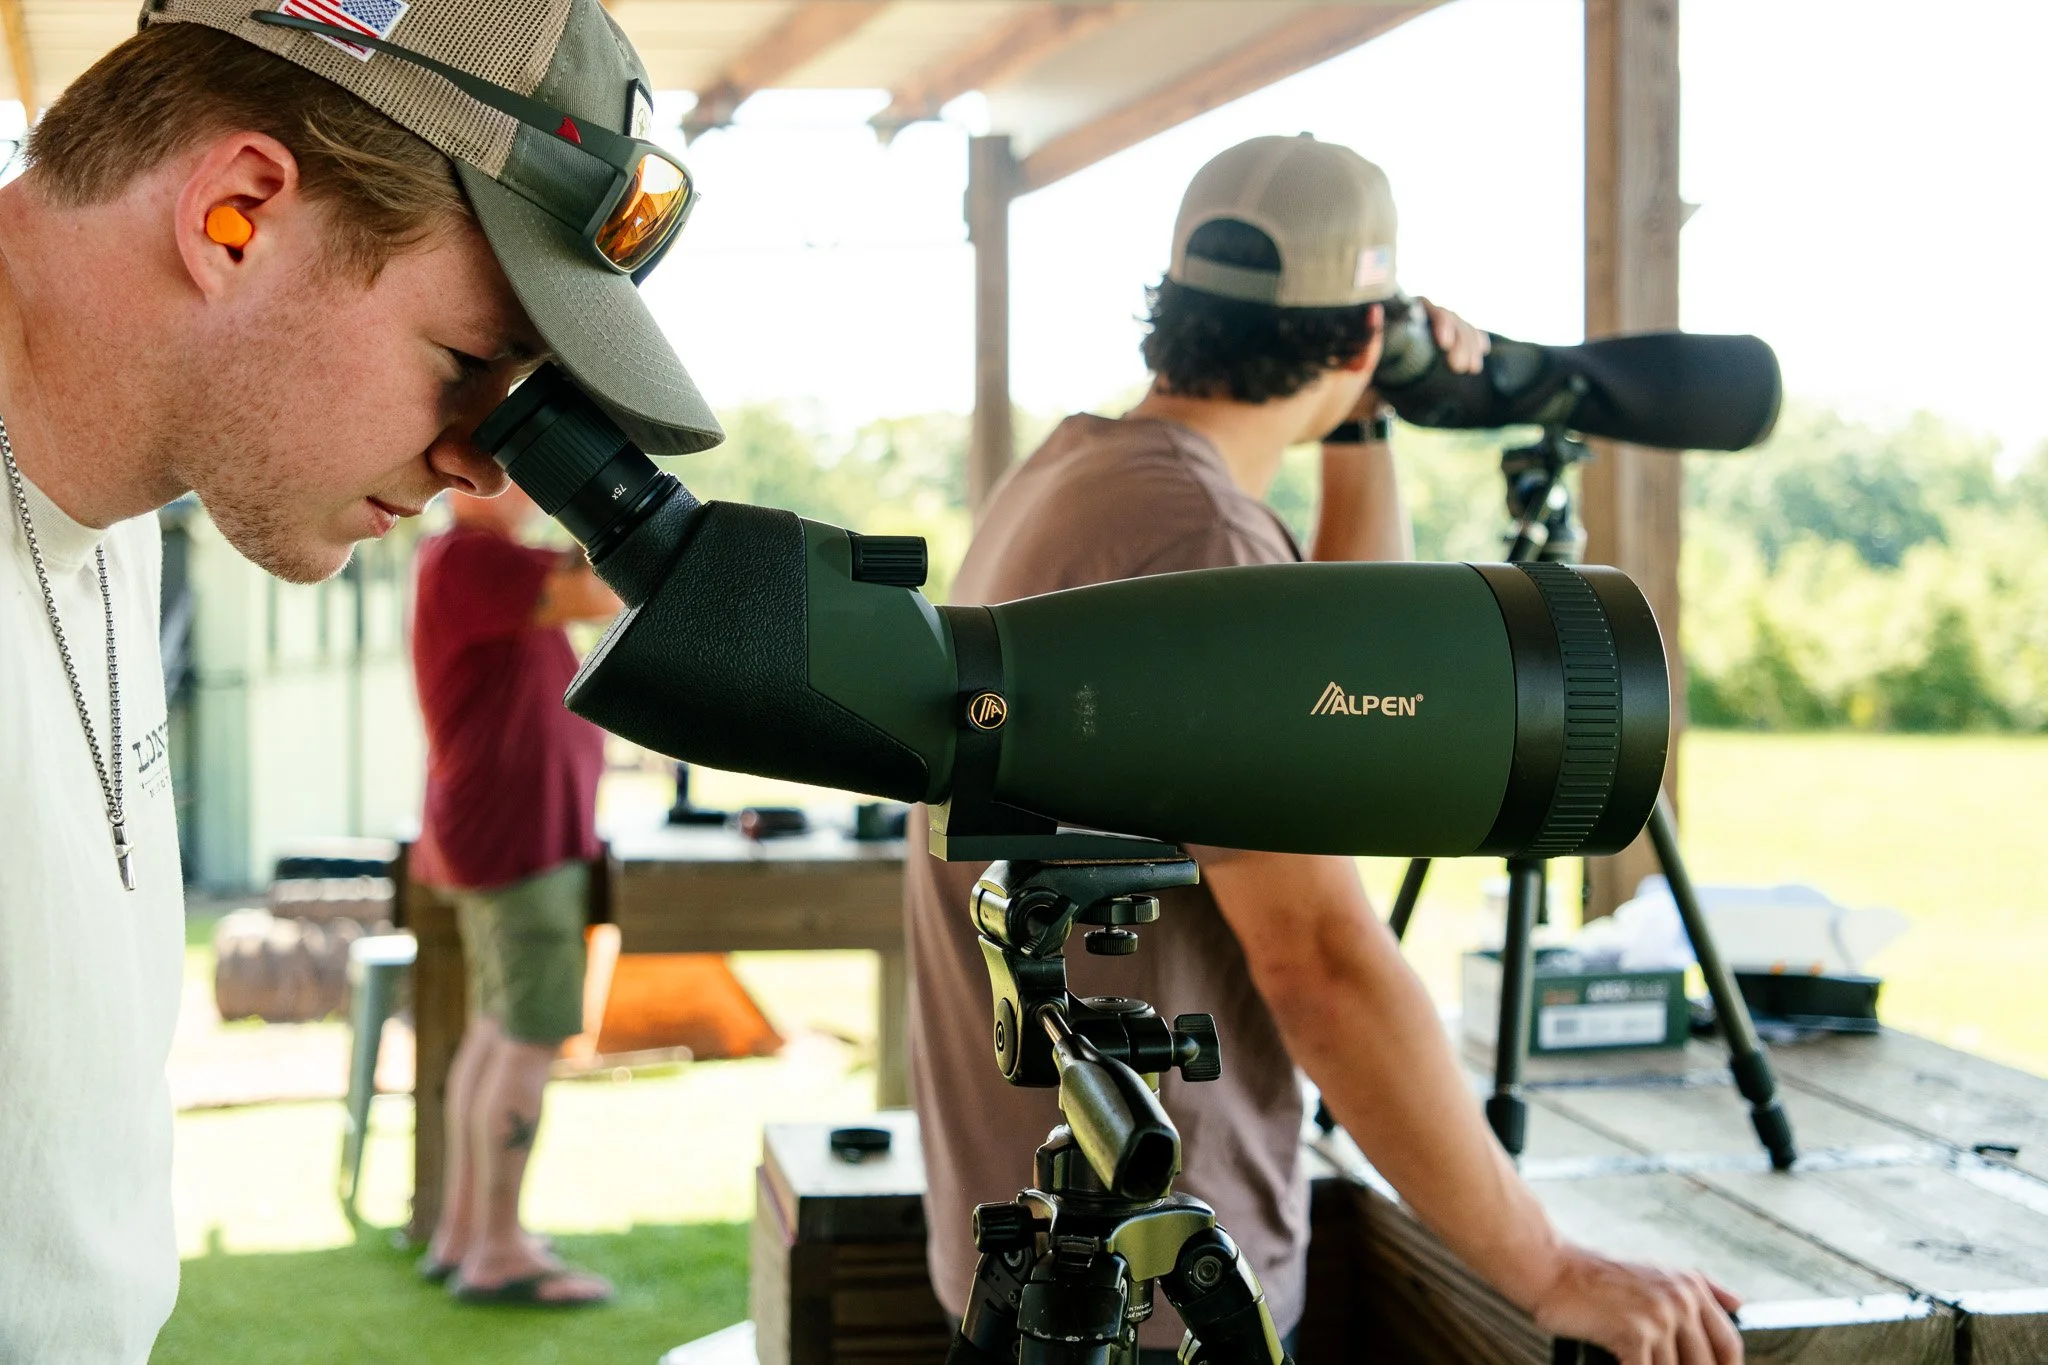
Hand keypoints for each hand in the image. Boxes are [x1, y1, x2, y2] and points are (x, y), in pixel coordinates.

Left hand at [1342, 297, 1490, 422]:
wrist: (1369, 379)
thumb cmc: (1364, 364)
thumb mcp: (1363, 354)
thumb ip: (1368, 344)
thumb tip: (1372, 321)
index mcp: (1401, 312)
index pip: (1427, 307)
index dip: (1440, 323)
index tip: (1444, 344)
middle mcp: (1421, 313)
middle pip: (1448, 317)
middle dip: (1459, 342)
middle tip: (1458, 368)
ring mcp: (1436, 323)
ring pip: (1461, 325)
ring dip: (1469, 345)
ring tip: (1471, 369)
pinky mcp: (1448, 336)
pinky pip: (1468, 332)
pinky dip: (1476, 340)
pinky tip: (1482, 351)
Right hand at [1531, 1247, 1742, 1364]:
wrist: (1551, 1268)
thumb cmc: (1597, 1276)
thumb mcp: (1656, 1271)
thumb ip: (1701, 1287)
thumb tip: (1740, 1304)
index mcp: (1690, 1286)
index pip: (1729, 1344)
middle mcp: (1681, 1299)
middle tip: (1660, 1363)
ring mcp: (1659, 1316)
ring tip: (1635, 1360)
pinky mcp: (1634, 1333)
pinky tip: (1615, 1363)